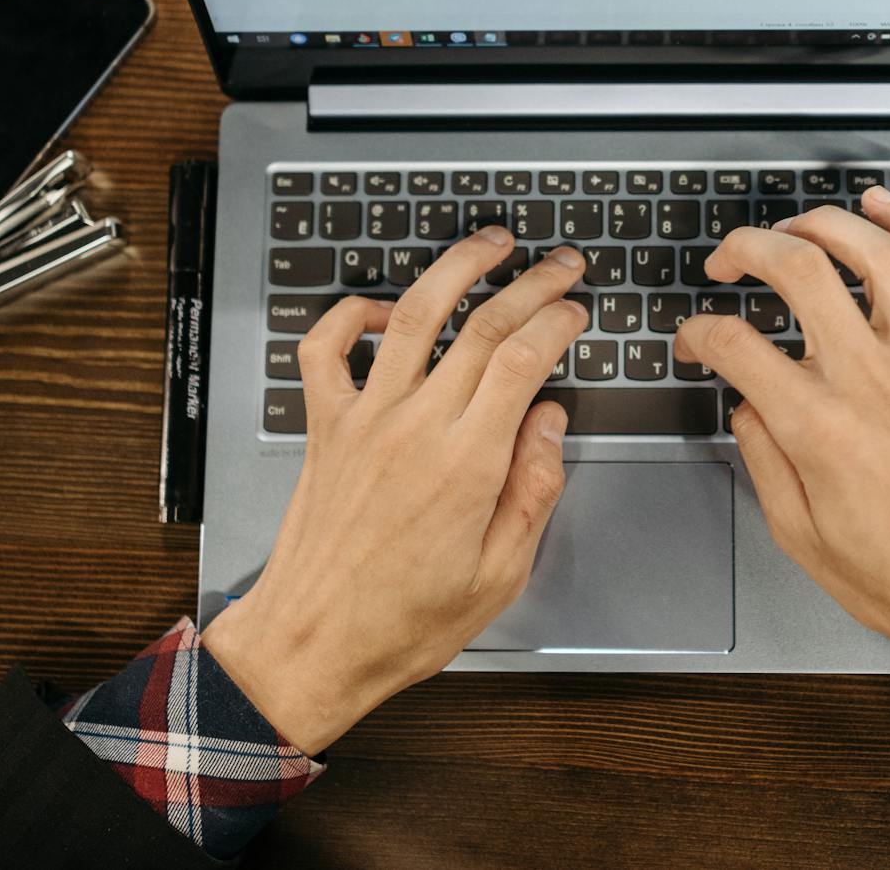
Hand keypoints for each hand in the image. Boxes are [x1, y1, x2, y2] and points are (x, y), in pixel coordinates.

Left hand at [202, 226, 586, 751]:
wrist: (311, 646)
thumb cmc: (402, 623)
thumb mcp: (500, 576)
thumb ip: (533, 491)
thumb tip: (548, 424)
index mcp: (465, 466)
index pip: (522, 359)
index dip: (557, 320)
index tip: (577, 310)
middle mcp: (414, 428)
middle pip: (481, 324)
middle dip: (530, 282)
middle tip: (560, 264)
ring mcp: (363, 420)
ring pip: (413, 314)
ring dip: (456, 267)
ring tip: (489, 244)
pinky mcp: (324, 427)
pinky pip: (326, 347)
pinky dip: (354, 312)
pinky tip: (385, 307)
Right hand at [673, 188, 889, 660]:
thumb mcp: (798, 535)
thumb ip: (762, 458)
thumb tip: (747, 403)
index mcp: (819, 429)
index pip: (735, 345)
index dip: (698, 334)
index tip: (694, 343)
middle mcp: (872, 381)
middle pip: (798, 270)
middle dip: (745, 247)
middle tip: (727, 260)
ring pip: (875, 253)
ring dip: (824, 224)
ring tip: (792, 228)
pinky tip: (883, 208)